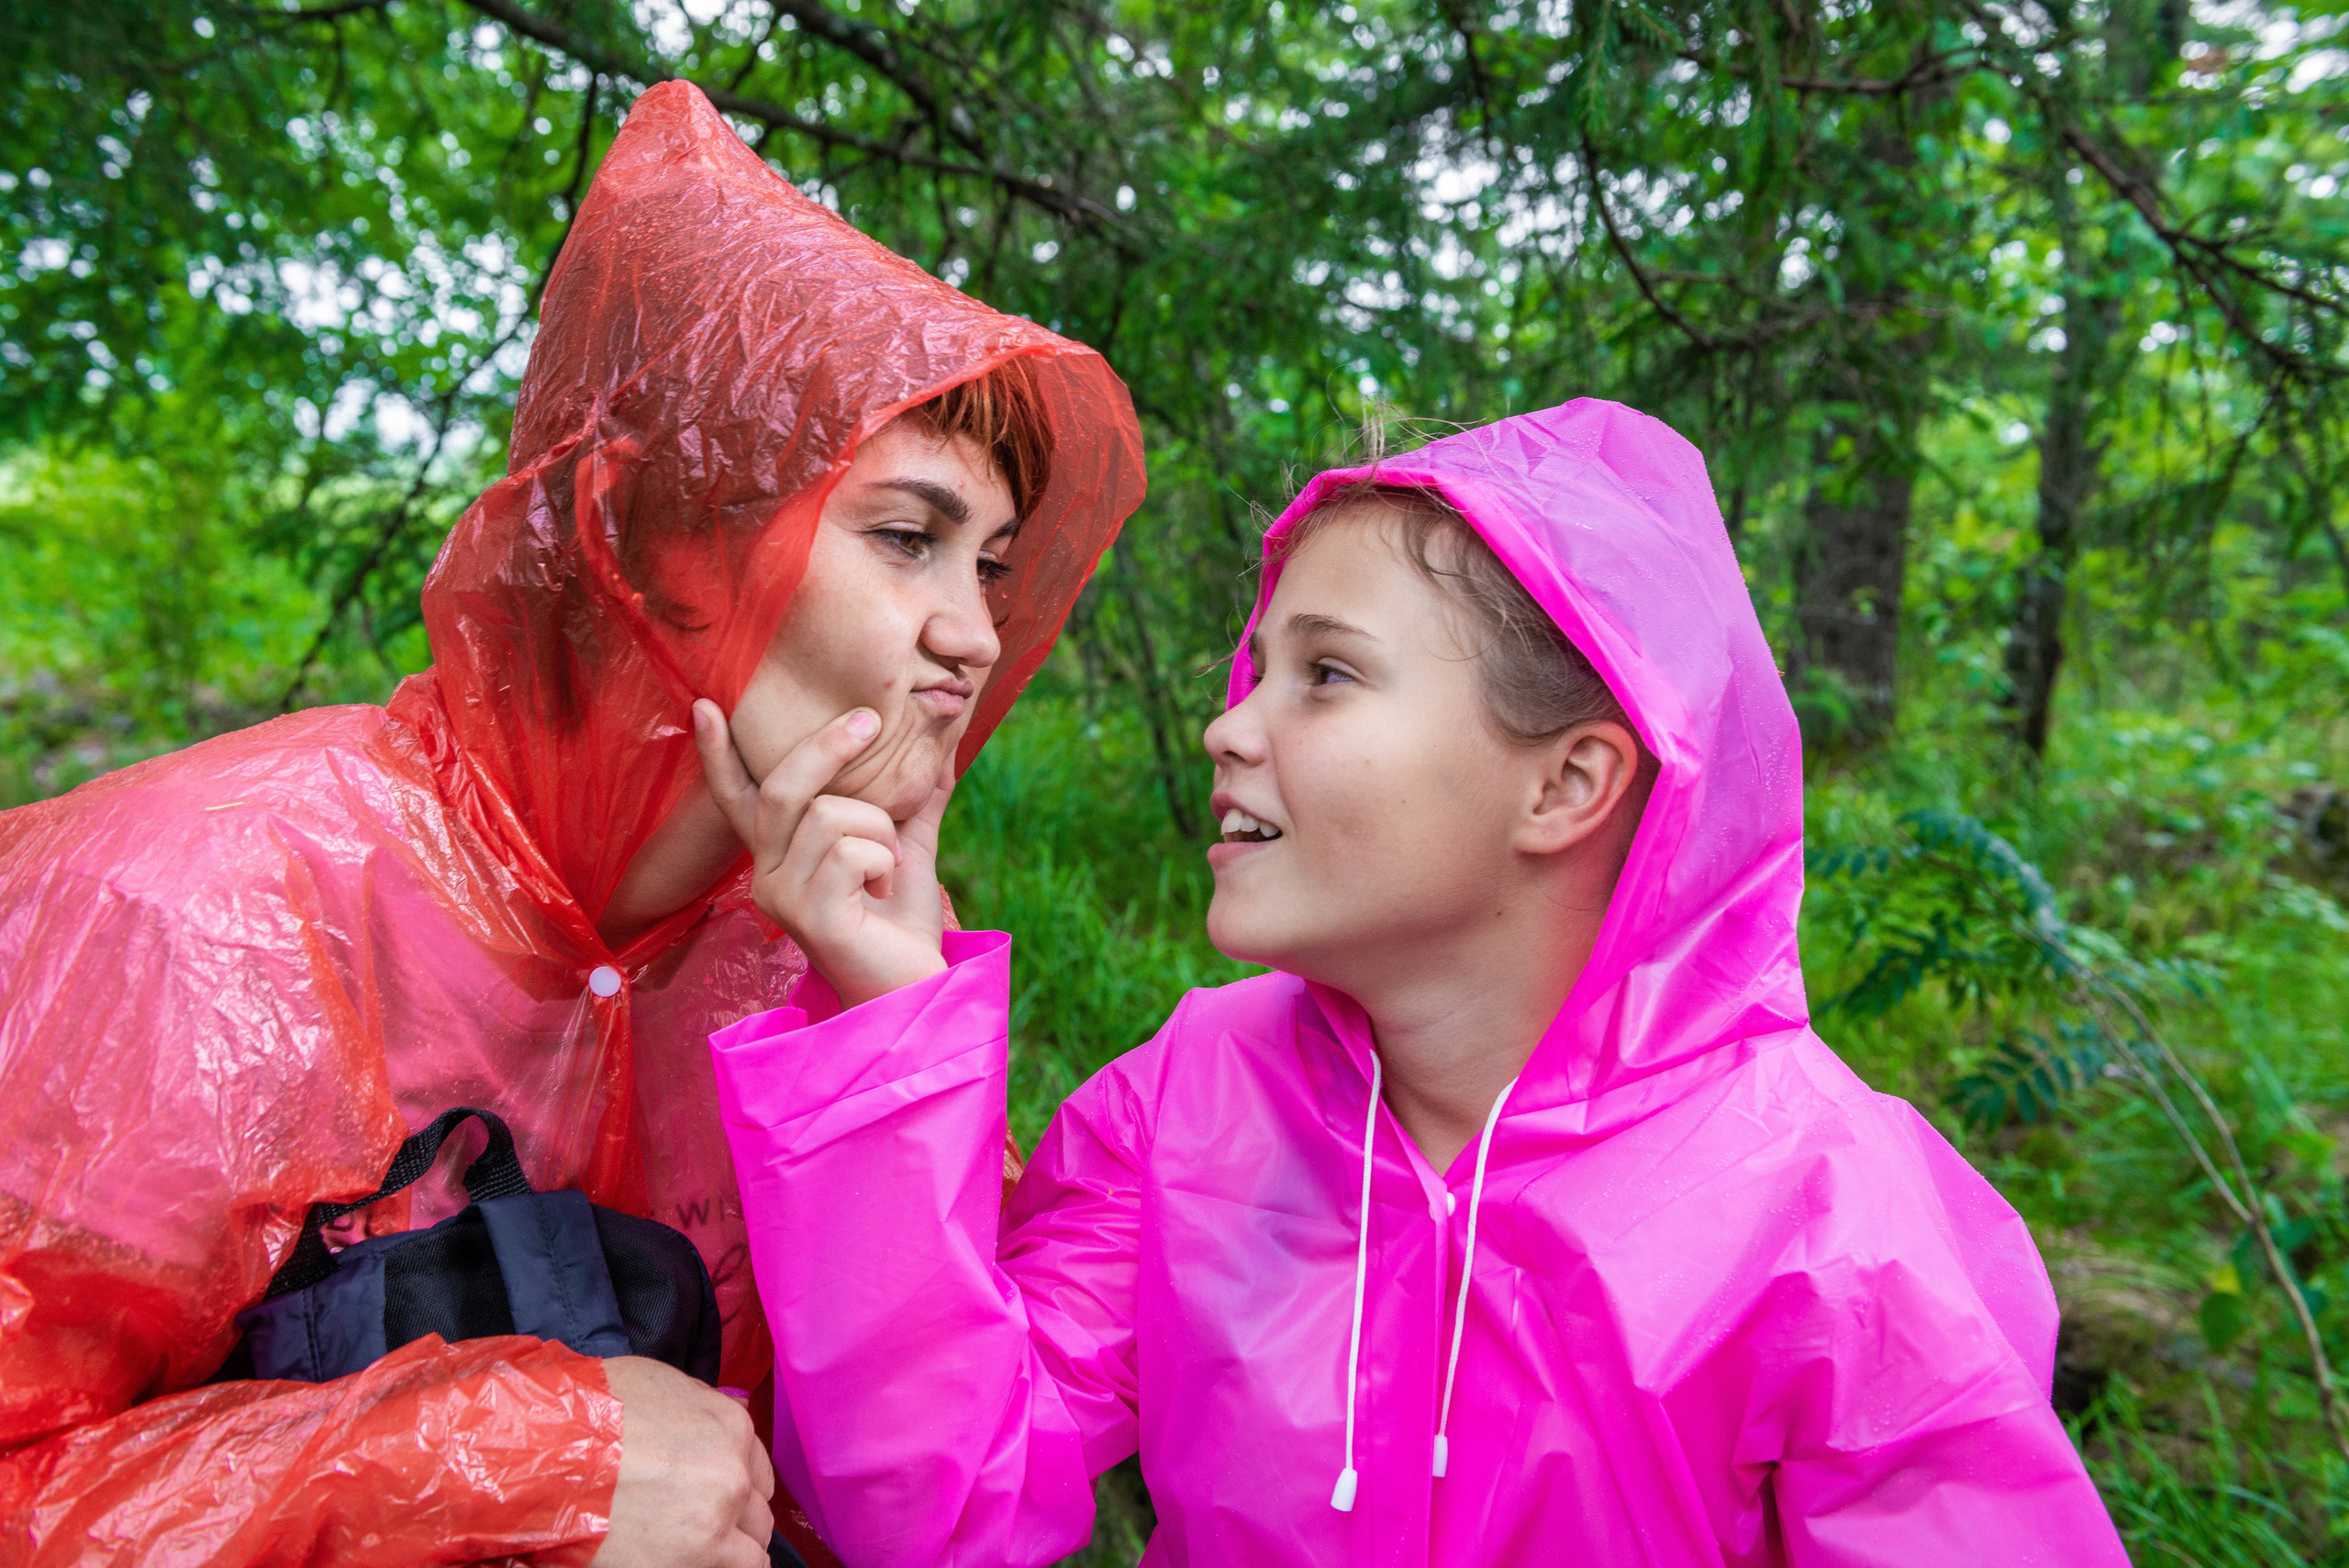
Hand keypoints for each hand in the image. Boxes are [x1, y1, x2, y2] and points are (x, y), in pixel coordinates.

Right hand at [591, 1357, 774, 1567]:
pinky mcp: (690, 1562)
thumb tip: (717, 1425)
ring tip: (700, 1551)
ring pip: (751, 1553)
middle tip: (706, 1528)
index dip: (740, 1486)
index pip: (758, 1470)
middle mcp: (733, 1476)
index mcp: (732, 1429)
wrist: (549, 1453)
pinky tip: (698, 1564)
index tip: (724, 1499)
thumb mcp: (660, 1385)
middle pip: (757, 1514)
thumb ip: (702, 1410)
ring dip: (731, 1553)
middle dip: (737, 1521)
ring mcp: (715, 1524)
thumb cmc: (594, 1412)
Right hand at [694, 699, 953, 1006]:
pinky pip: (849, 852)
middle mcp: (768, 875)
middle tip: (868, 721)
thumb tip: (943, 744)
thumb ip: (915, 798)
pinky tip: (883, 893)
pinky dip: (883, 859)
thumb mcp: (906, 847)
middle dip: (829, 745)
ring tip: (888, 868)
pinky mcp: (810, 916)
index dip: (719, 755)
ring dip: (880, 829)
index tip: (704, 705)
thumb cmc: (901, 925)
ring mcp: (783, 897)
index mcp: (782, 856)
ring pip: (830, 814)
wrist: (915, 988)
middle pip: (784, 786)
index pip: (739, 798)